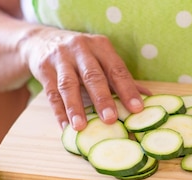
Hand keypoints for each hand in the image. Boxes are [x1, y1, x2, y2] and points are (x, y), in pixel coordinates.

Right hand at [22, 27, 145, 129]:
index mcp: (101, 46)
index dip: (127, 89)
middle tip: (110, 119)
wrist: (42, 41)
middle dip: (102, 98)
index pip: (117, 69)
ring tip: (81, 126)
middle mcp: (81, 49)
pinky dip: (58, 111)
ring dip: (75, 107)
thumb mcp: (101, 60)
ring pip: (68, 85)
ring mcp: (60, 58)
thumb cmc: (81, 56)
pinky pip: (51, 93)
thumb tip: (149, 97)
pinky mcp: (44, 69)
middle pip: (93, 75)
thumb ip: (121, 79)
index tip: (137, 109)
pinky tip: (64, 126)